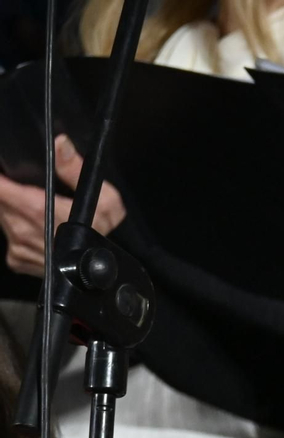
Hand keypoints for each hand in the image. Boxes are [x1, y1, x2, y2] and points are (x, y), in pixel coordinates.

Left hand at [0, 135, 126, 275]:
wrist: (101, 279)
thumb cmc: (102, 241)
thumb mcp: (104, 201)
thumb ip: (75, 169)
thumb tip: (60, 145)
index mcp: (34, 210)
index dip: (1, 178)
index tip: (7, 174)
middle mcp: (20, 229)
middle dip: (9, 191)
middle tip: (30, 191)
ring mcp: (17, 245)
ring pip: (2, 217)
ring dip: (13, 209)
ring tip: (37, 209)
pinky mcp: (17, 259)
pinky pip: (8, 236)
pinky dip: (18, 228)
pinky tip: (36, 228)